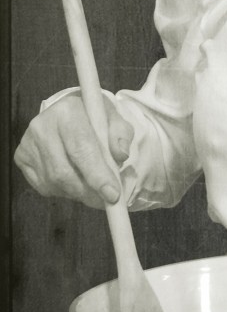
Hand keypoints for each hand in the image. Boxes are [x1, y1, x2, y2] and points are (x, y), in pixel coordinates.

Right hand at [14, 93, 132, 206]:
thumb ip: (121, 136)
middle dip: (88, 191)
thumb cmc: (97, 119)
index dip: (97, 174)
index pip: (81, 147)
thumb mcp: (115, 121)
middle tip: (106, 200)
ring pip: (54, 182)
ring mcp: (28, 142)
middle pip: (64, 170)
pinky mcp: (21, 157)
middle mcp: (42, 125)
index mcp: (67, 110)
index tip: (112, 194)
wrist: (72, 114)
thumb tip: (120, 155)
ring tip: (92, 188)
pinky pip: (44, 185)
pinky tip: (75, 180)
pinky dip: (64, 190)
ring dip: (78, 192)